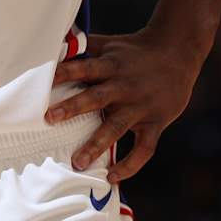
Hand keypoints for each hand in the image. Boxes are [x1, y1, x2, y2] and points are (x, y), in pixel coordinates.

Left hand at [43, 30, 203, 183]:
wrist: (178, 52)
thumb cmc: (136, 50)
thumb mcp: (110, 44)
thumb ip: (84, 46)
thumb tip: (54, 45)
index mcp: (110, 66)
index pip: (84, 68)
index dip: (64, 73)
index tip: (42, 82)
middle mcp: (124, 86)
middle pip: (96, 97)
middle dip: (73, 107)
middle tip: (49, 119)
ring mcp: (140, 106)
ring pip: (117, 127)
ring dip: (97, 144)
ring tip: (78, 163)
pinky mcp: (155, 123)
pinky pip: (144, 148)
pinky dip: (130, 165)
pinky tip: (112, 177)